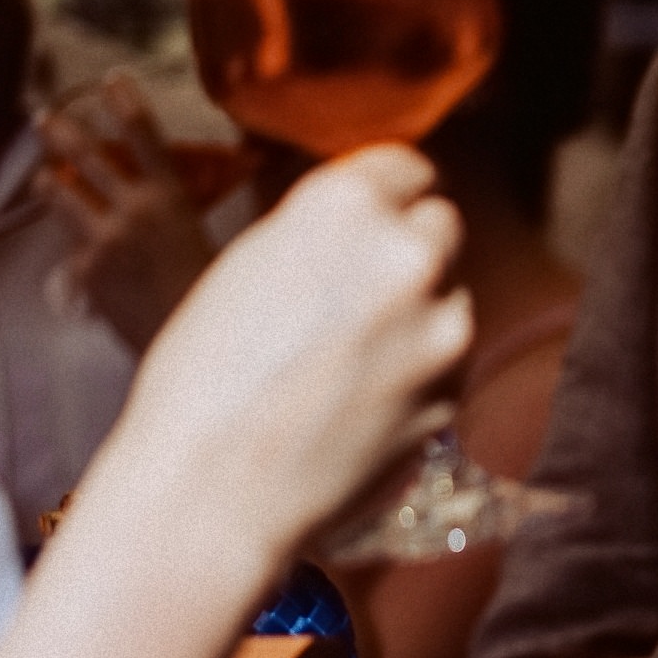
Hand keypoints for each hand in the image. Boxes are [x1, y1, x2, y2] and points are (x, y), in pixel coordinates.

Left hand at [36, 72, 219, 352]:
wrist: (202, 350)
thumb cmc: (220, 301)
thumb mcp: (220, 247)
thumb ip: (192, 219)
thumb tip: (196, 207)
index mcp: (174, 200)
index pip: (146, 138)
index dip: (127, 104)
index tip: (112, 80)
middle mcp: (135, 211)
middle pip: (86, 154)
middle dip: (62, 130)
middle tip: (47, 117)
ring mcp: (105, 240)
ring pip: (60, 194)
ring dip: (51, 182)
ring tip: (44, 178)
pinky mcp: (86, 272)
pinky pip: (71, 250)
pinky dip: (76, 249)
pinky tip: (82, 258)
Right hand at [93, 143, 470, 562]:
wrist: (212, 491)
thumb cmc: (203, 377)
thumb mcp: (251, 264)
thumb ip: (323, 235)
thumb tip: (371, 226)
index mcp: (346, 204)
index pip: (407, 167)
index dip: (389, 193)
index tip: (381, 212)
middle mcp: (408, 255)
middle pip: (443, 225)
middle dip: (411, 249)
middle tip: (364, 289)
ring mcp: (442, 331)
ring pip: (454, 300)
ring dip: (421, 316)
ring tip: (351, 359)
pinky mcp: (452, 397)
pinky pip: (449, 367)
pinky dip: (421, 376)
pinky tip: (361, 403)